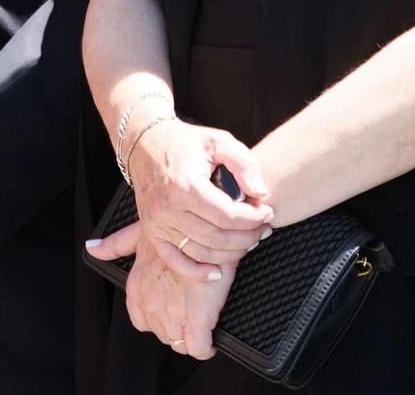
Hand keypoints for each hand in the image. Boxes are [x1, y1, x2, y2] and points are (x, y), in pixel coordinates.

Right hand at [104, 119, 272, 279]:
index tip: (268, 212)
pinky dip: (197, 272)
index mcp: (186, 185)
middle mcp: (168, 208)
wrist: (146, 144)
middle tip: (264, 230)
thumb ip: (244, 164)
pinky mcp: (152, 232)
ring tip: (249, 242)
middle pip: (216, 237)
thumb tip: (260, 193)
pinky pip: (176, 261)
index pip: (228, 214)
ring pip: (201, 252)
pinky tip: (217, 273)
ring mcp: (158, 223)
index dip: (253, 218)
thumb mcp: (219, 141)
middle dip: (247, 237)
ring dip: (230, 253)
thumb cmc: (186, 142)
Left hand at [114, 231, 234, 359]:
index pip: (142, 320)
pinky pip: (198, 347)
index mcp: (136, 287)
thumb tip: (92, 249)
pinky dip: (205, 347)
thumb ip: (116, 244)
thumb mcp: (140, 233)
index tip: (172, 310)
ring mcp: (172, 314)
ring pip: (179, 343)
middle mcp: (151, 304)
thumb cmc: (177, 227)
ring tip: (203, 328)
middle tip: (191, 317)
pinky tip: (211, 341)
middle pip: (163, 333)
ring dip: (190, 338)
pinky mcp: (197, 319)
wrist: (207, 227)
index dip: (159, 317)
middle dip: (176, 328)